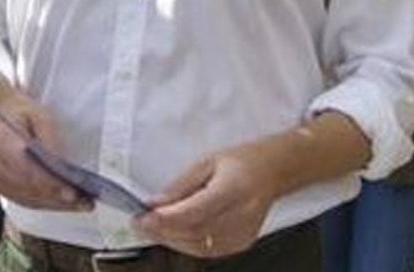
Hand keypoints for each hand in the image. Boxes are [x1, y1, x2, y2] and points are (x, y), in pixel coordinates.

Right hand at [0, 83, 91, 211]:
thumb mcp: (40, 115)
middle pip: (28, 188)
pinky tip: (63, 204)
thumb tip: (62, 162)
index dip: (50, 184)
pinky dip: (44, 203)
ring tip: (81, 205)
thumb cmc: (21, 112)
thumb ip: (50, 138)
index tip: (72, 192)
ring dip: (54, 204)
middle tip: (85, 202)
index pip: (27, 169)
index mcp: (3, 142)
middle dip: (58, 198)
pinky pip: (22, 199)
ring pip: (26, 198)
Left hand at [136, 143, 278, 257]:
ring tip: (153, 228)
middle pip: (194, 232)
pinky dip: (186, 244)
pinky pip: (207, 250)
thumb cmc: (243, 161)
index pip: (195, 211)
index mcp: (235, 187)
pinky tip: (176, 233)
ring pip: (198, 246)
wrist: (274, 171)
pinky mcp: (241, 243)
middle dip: (162, 230)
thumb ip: (181, 185)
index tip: (143, 216)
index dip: (166, 218)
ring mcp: (243, 232)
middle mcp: (242, 214)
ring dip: (171, 239)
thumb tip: (154, 204)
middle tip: (139, 223)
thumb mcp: (208, 161)